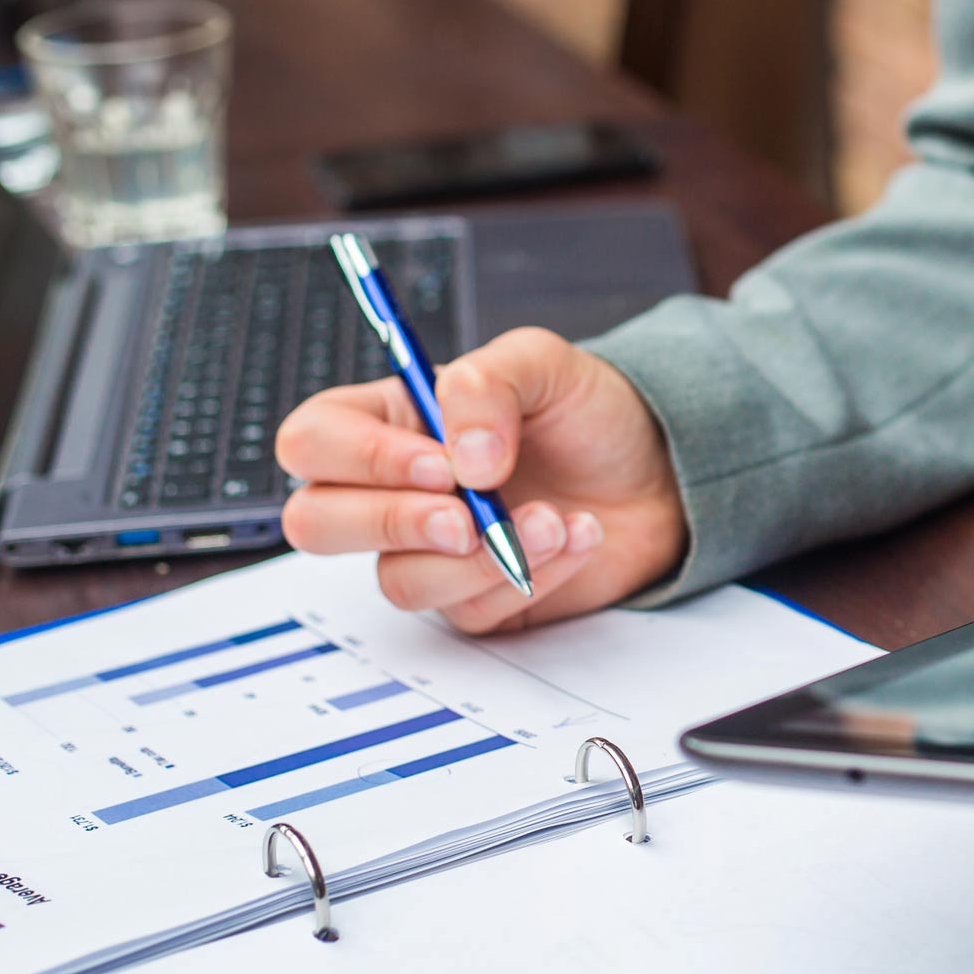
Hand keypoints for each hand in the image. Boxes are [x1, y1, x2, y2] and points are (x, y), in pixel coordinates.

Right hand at [276, 328, 685, 632]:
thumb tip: (461, 460)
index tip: (441, 465)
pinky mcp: (475, 599)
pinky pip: (471, 610)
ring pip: (398, 580)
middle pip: (317, 523)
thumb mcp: (543, 363)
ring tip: (556, 518)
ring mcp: (430, 552)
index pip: (314, 443)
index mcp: (389, 422)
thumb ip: (487, 386)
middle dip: (393, 522)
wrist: (658, 470)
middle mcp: (393, 490)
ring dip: (484, 556)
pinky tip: (576, 535)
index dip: (361, 460)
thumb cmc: (588, 413)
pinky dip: (532, 574)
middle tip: (468, 517)